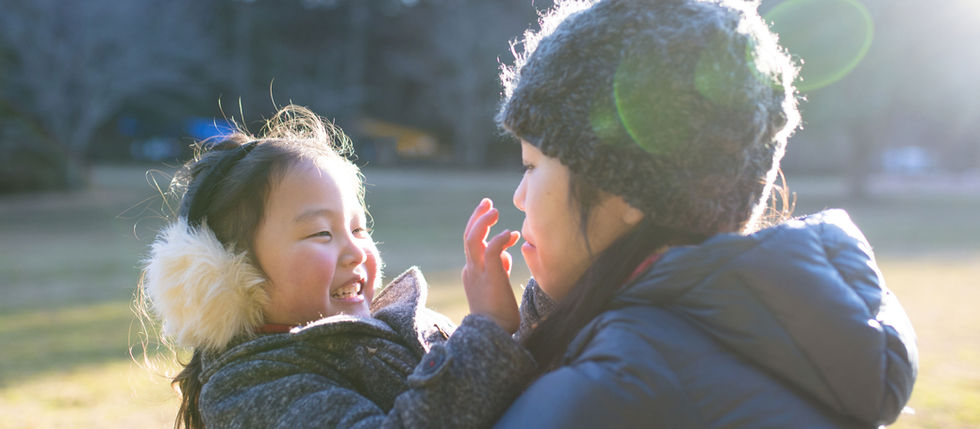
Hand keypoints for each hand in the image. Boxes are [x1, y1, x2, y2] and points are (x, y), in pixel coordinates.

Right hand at [462, 198, 520, 332]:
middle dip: (477, 217)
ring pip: (473, 238)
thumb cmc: (499, 317)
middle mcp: (471, 269)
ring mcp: (477, 271)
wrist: (494, 333)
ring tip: (494, 210)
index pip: (474, 246)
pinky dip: (500, 238)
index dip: (486, 233)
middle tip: (488, 203)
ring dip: (483, 221)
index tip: (500, 226)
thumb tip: (506, 257)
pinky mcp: (489, 274)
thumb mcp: (497, 289)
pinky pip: (491, 248)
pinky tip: (512, 234)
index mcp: (471, 273)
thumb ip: (499, 271)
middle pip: (468, 236)